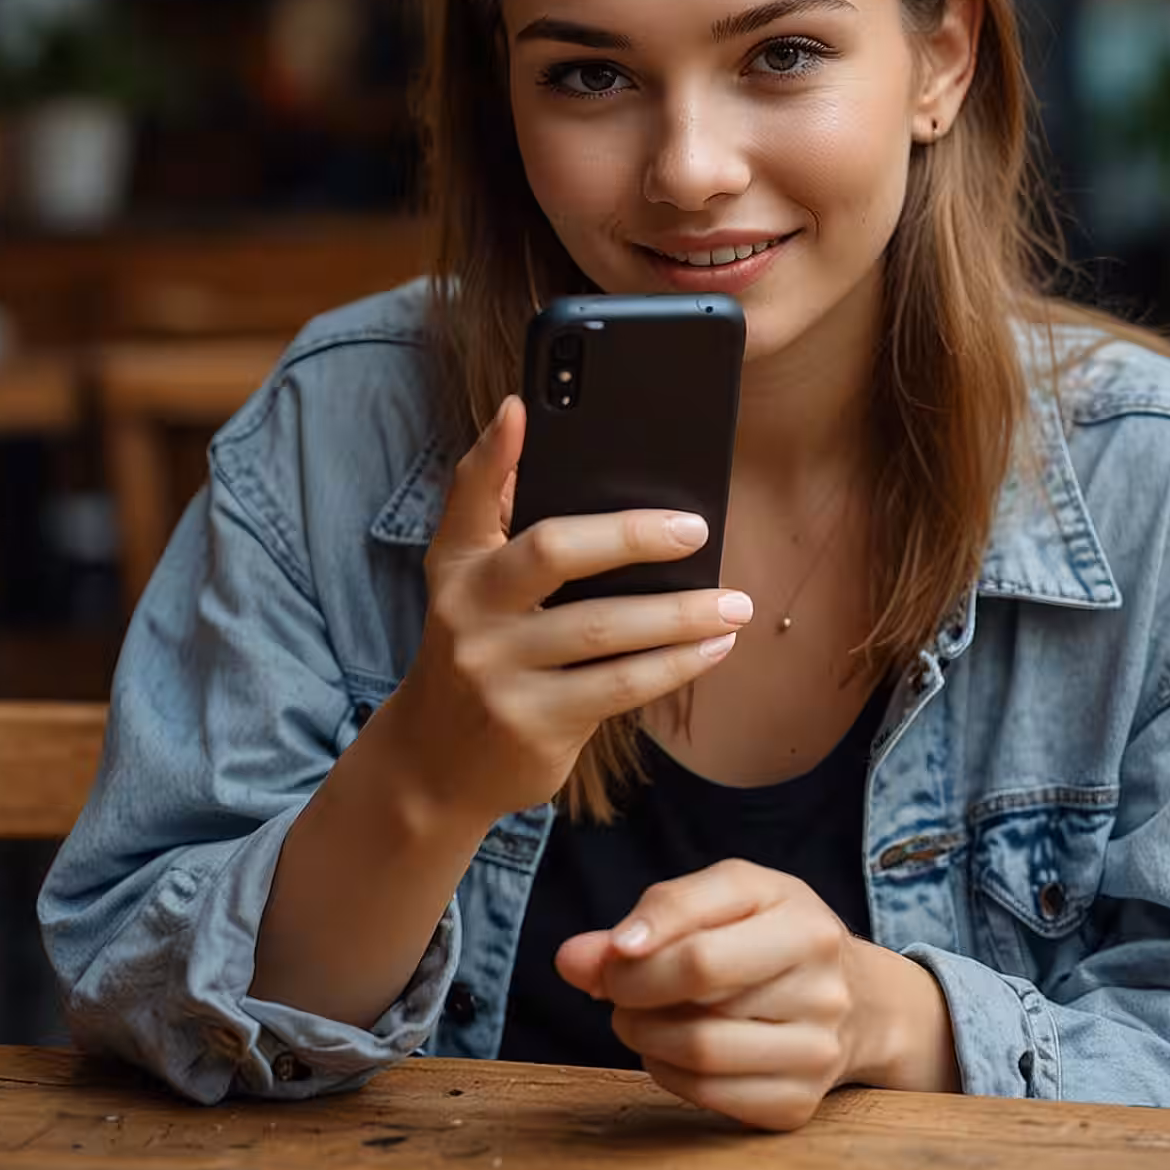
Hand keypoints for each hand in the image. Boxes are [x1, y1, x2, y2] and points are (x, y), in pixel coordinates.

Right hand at [377, 396, 752, 829]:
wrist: (435, 762)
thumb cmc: (478, 648)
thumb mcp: (470, 584)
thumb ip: (500, 514)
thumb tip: (532, 428)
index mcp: (458, 564)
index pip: (468, 495)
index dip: (491, 450)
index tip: (522, 406)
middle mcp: (467, 612)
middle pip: (554, 552)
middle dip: (633, 535)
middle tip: (697, 528)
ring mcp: (497, 672)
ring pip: (604, 629)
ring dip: (681, 615)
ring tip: (734, 604)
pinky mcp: (532, 724)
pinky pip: (619, 686)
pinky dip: (676, 665)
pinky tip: (714, 648)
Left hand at [556, 860, 959, 1130]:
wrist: (859, 1002)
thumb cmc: (775, 935)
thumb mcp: (732, 897)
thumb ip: (657, 913)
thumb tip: (573, 959)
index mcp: (804, 921)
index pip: (702, 942)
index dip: (640, 946)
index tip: (611, 952)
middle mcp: (822, 986)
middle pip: (696, 992)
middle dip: (634, 988)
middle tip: (617, 986)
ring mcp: (815, 1051)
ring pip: (698, 1051)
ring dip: (644, 1034)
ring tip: (638, 1015)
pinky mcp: (799, 1103)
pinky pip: (709, 1096)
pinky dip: (669, 1073)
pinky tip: (670, 1049)